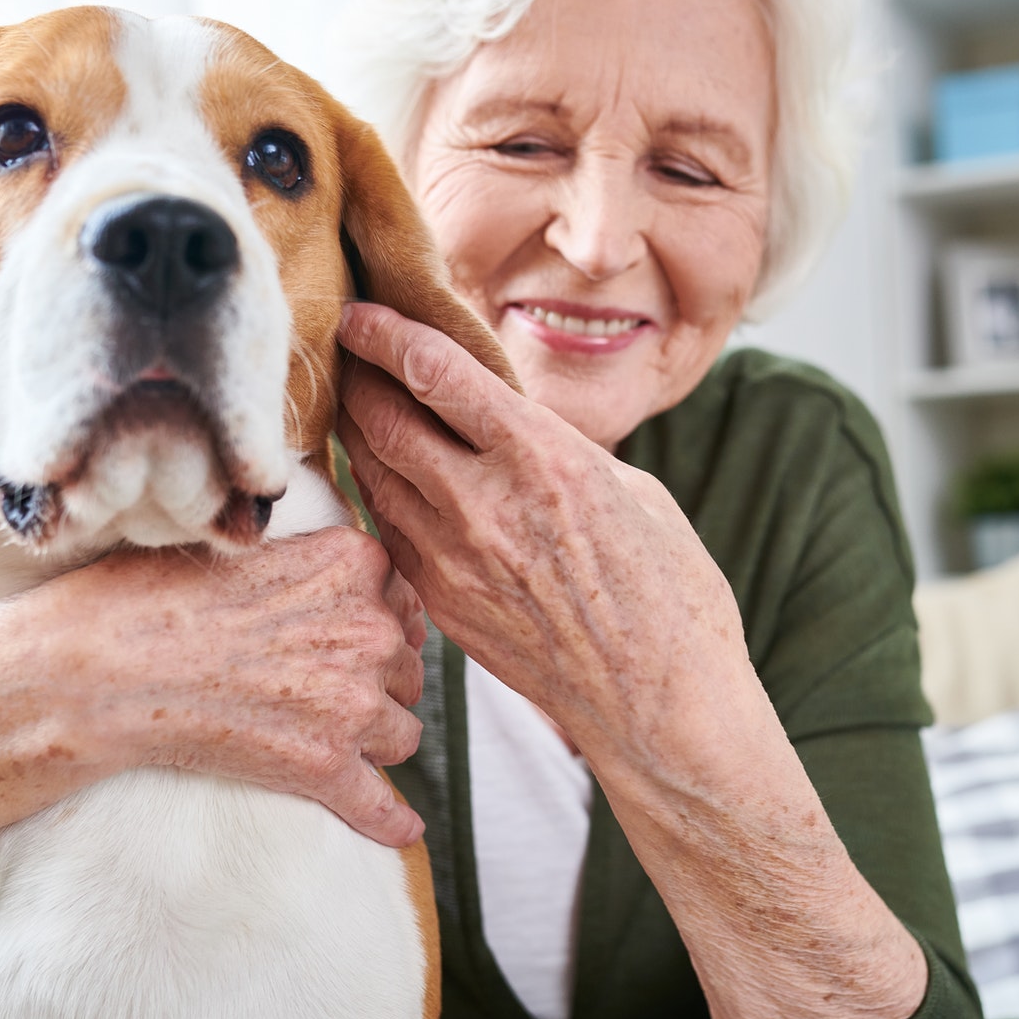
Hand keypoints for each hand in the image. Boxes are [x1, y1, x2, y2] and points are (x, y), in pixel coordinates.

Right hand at [8, 527, 427, 845]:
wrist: (105, 666)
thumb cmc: (152, 596)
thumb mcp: (248, 545)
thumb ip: (310, 558)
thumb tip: (337, 576)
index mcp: (353, 564)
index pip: (399, 599)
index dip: (375, 622)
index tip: (350, 637)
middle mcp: (368, 630)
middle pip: (404, 667)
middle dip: (376, 680)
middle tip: (320, 688)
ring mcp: (352, 703)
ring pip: (401, 732)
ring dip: (375, 739)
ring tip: (331, 740)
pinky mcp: (323, 766)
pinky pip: (379, 803)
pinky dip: (391, 821)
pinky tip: (403, 831)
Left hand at [335, 301, 750, 774]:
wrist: (661, 705)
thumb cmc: (671, 595)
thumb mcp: (633, 492)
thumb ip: (562, 452)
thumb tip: (516, 428)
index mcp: (542, 457)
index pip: (435, 373)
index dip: (387, 334)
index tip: (363, 313)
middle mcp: (485, 504)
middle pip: (384, 421)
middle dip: (357, 379)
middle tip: (346, 355)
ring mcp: (454, 561)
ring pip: (373, 477)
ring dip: (357, 436)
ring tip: (354, 408)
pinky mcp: (443, 606)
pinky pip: (391, 532)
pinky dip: (379, 496)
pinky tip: (384, 481)